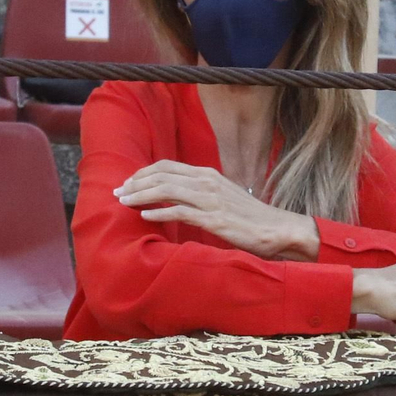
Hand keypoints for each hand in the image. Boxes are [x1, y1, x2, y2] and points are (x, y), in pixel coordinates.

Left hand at [115, 160, 318, 259]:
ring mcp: (210, 199)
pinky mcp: (214, 219)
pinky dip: (159, 213)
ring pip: (166, 190)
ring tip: (124, 203)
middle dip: (135, 183)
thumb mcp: (223, 197)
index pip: (167, 166)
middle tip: (117, 193)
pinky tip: (145, 217)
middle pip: (162, 175)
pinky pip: (180, 212)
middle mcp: (207, 182)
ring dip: (141, 196)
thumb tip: (176, 197)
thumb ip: (200, 194)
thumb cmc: (250, 217)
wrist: (278, 229)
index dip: (143, 173)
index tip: (127, 183)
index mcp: (208, 174)